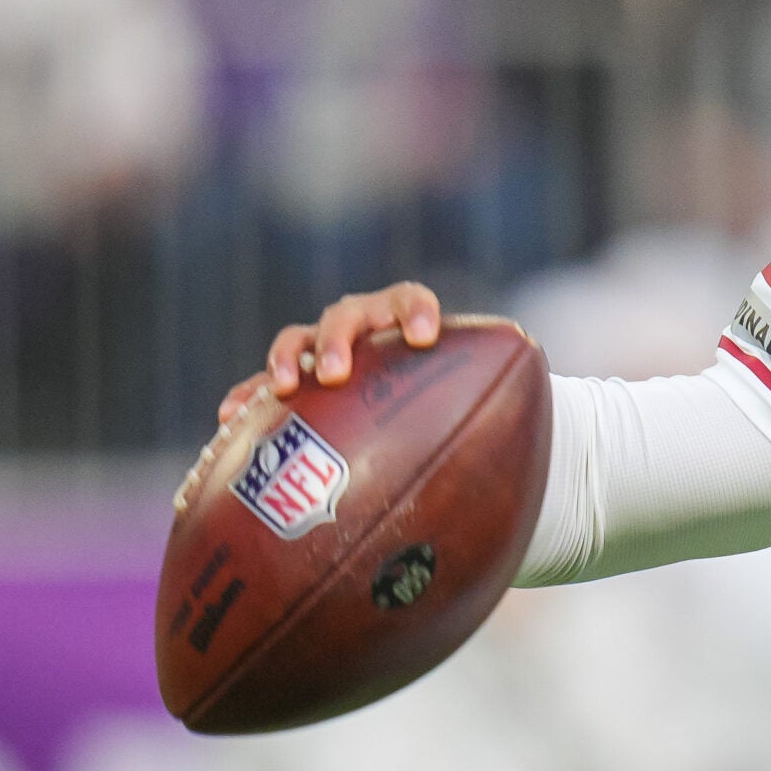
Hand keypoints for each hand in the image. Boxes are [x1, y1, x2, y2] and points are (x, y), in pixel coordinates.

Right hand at [217, 282, 441, 423]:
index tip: (423, 337)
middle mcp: (359, 324)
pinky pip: (262, 384)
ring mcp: (320, 345)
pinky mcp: (292, 375)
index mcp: (402, 320)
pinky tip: (229, 419)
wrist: (407, 400)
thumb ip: (463, 415)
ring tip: (282, 387)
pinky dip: (248, 398)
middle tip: (334, 374)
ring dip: (287, 359)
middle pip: (345, 317)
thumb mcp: (451, 401)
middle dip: (337, 341)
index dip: (416, 312)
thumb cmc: (439, 400)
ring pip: (298, 340)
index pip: (411, 300)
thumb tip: (541, 469)